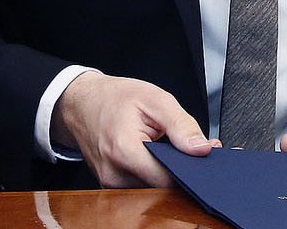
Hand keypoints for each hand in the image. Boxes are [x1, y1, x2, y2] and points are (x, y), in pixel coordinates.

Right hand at [54, 71, 212, 187]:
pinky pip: (141, 184)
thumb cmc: (115, 98)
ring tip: (173, 148)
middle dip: (183, 169)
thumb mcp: (155, 99)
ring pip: (152, 187)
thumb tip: (202, 149)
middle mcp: (114, 174)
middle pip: (161, 186)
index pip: (168, 178)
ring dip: (169, 172)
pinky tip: (160, 156)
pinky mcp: (111, 185)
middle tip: (194, 148)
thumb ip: (181, 126)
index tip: (206, 154)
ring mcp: (110, 183)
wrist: (81, 104)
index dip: (192, 168)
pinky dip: (155, 172)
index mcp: (124, 150)